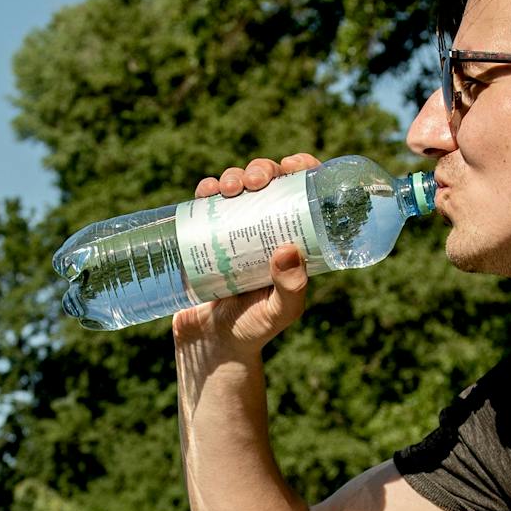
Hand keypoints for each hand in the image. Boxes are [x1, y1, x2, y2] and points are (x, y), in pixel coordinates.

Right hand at [172, 154, 319, 355]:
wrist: (211, 344)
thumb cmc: (253, 330)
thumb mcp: (278, 313)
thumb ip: (290, 290)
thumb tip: (288, 250)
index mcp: (295, 239)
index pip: (305, 194)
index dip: (303, 170)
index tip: (294, 165)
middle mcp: (267, 229)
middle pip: (269, 183)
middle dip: (262, 170)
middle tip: (255, 181)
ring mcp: (235, 230)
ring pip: (238, 187)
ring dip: (234, 175)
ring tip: (228, 188)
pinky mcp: (206, 235)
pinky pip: (208, 203)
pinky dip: (207, 189)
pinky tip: (206, 191)